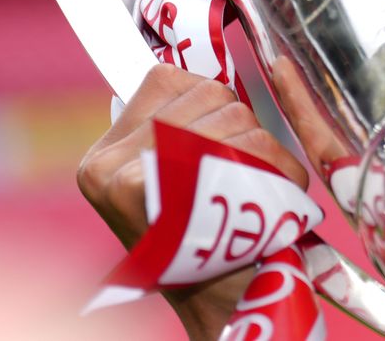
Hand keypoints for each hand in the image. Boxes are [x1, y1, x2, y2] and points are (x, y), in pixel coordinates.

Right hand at [77, 63, 308, 339]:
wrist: (216, 306)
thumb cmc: (206, 241)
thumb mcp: (175, 183)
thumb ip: (180, 130)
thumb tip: (214, 79)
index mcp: (103, 154)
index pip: (169, 78)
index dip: (211, 100)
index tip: (222, 135)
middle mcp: (108, 161)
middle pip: (213, 95)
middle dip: (245, 128)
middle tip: (243, 173)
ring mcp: (135, 173)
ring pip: (240, 118)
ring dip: (266, 150)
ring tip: (255, 191)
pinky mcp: (171, 190)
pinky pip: (254, 146)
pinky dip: (281, 167)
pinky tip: (271, 198)